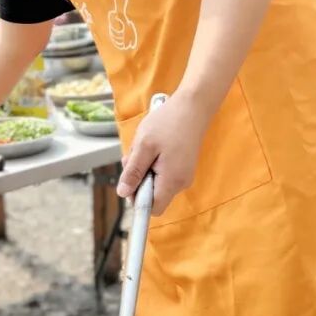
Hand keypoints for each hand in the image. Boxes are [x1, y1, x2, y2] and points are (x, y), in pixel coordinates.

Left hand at [116, 92, 206, 215]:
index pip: (152, 208)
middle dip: (138, 179)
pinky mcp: (183, 167)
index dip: (137, 199)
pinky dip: (153, 163)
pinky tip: (153, 147)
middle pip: (153, 195)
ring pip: (156, 183)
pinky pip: (163, 174)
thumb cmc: (169, 122)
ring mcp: (183, 175)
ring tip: (145, 147)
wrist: (193, 107)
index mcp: (171, 181)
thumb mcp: (143, 146)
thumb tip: (123, 193)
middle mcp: (181, 183)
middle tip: (135, 156)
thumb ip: (133, 172)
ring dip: (144, 169)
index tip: (130, 180)